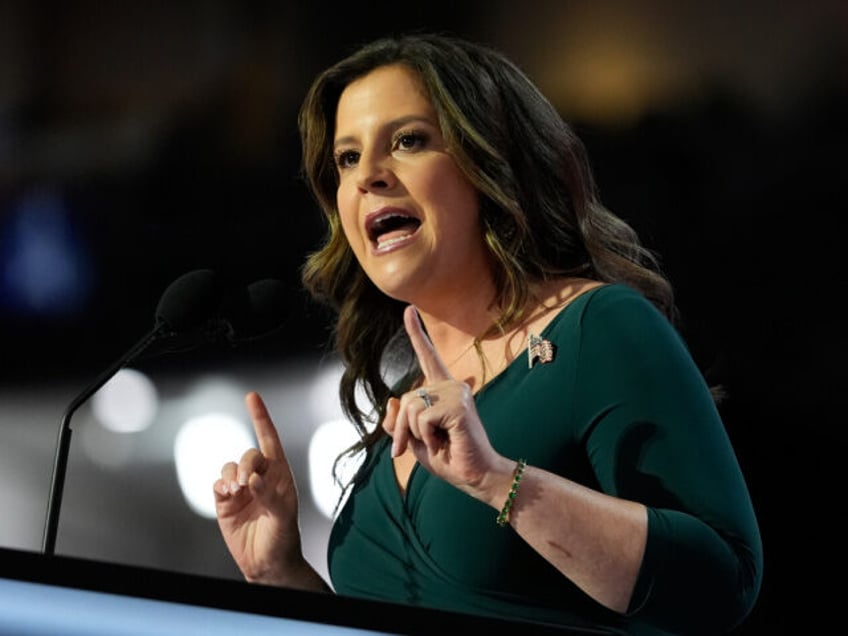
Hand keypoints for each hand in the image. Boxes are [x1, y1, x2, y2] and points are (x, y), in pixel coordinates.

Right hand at [214, 391, 302, 584]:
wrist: (267, 563)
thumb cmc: (283, 538)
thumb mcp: (283, 516)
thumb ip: (269, 495)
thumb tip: (252, 479)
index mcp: (280, 474)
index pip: (269, 439)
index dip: (260, 417)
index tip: (252, 396)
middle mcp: (260, 477)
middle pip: (248, 454)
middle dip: (245, 464)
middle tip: (246, 483)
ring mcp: (241, 489)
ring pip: (229, 467)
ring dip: (230, 475)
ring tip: (235, 492)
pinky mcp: (225, 502)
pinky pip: (217, 483)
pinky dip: (219, 486)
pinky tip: (227, 496)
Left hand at [383, 306, 513, 499]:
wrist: (475, 476)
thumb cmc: (448, 457)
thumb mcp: (415, 440)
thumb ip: (400, 422)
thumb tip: (391, 400)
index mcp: (442, 390)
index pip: (427, 357)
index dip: (416, 333)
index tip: (408, 309)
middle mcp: (451, 385)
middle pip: (406, 400)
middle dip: (403, 429)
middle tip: (420, 446)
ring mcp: (457, 393)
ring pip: (412, 409)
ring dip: (416, 434)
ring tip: (439, 442)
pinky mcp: (458, 405)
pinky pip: (423, 418)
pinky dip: (426, 437)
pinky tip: (445, 442)